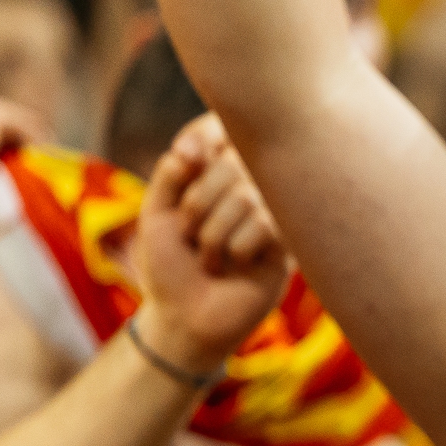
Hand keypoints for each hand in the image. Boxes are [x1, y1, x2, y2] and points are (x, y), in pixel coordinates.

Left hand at [132, 114, 291, 377]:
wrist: (184, 317)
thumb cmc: (169, 266)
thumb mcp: (156, 214)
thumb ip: (170, 174)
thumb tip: (194, 147)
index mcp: (219, 173)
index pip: (221, 128)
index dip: (202, 137)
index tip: (185, 161)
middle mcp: (251, 187)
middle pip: (232, 161)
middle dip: (196, 201)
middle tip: (189, 233)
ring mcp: (274, 213)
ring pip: (245, 197)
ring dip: (213, 234)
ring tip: (210, 257)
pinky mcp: (290, 243)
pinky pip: (264, 226)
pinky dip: (235, 249)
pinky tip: (236, 266)